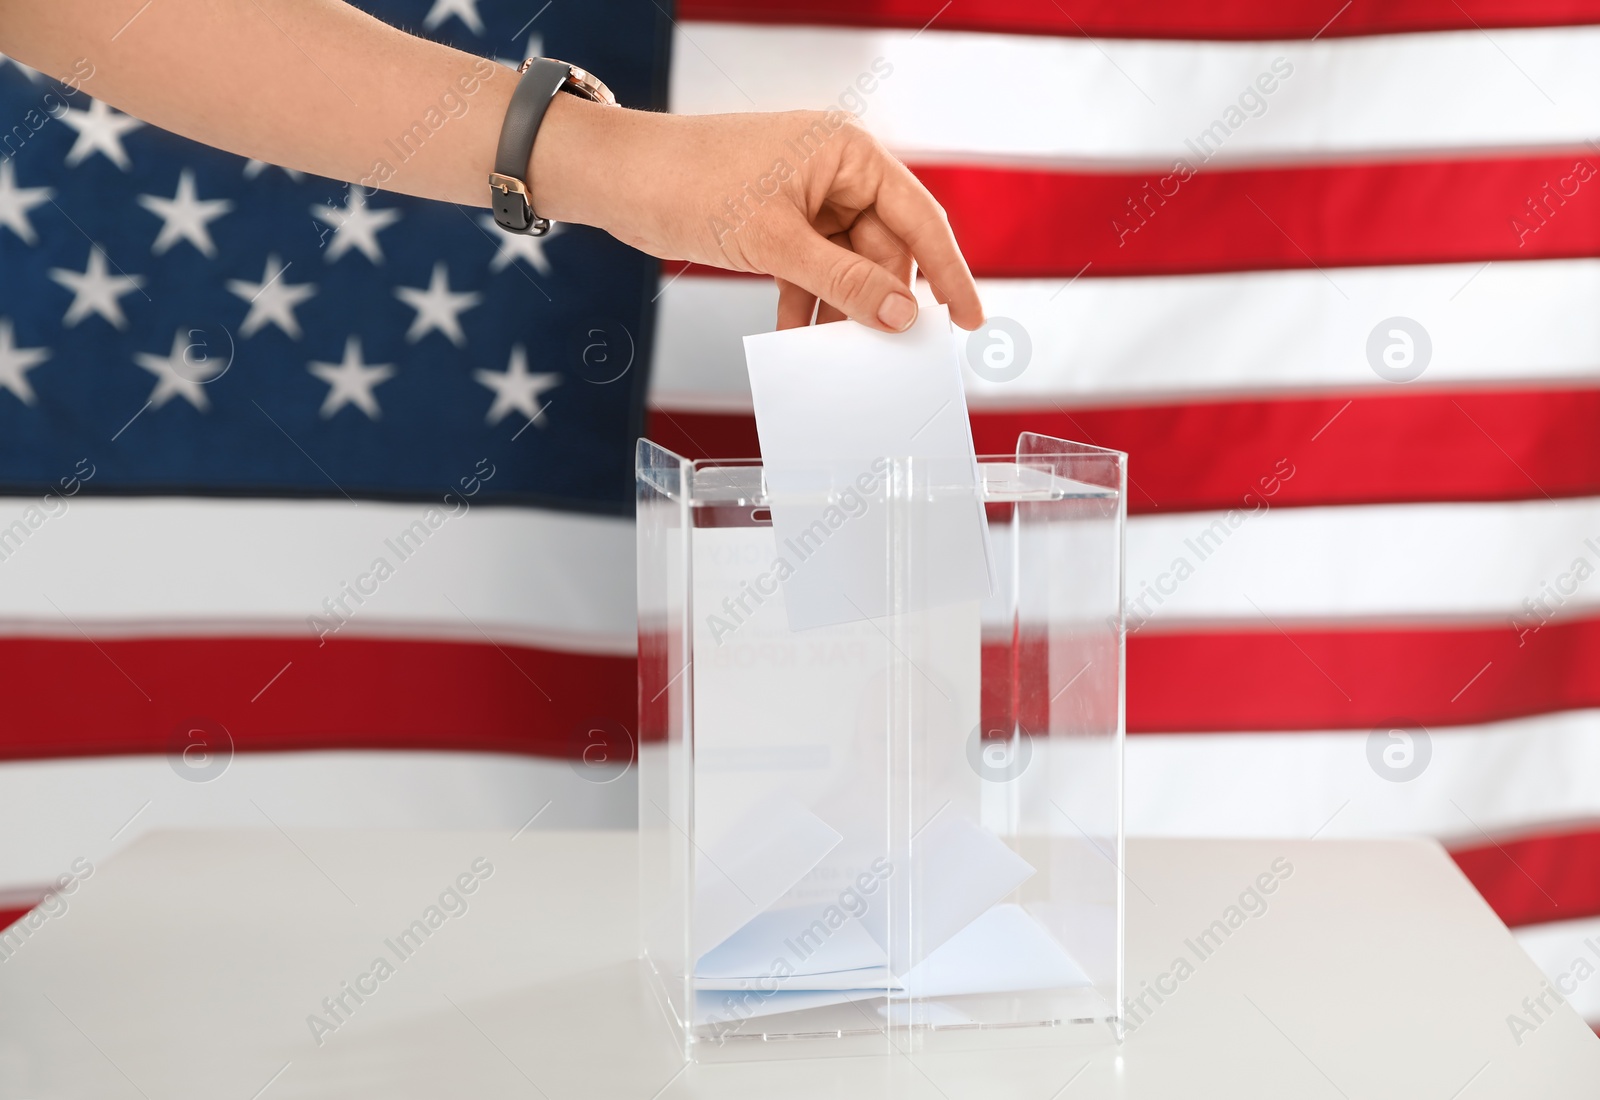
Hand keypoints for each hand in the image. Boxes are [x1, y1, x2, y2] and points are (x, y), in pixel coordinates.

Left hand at [534, 101, 984, 332]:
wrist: (620, 178)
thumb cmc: (692, 182)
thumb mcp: (775, 241)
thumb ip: (843, 280)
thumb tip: (901, 315)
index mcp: (849, 154)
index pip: (920, 218)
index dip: (950, 272)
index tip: (970, 319)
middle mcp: (836, 173)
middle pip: (885, 249)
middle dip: (886, 301)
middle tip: (896, 353)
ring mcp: (807, 201)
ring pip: (848, 267)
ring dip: (843, 310)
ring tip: (847, 356)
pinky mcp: (778, 226)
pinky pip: (811, 273)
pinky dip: (807, 306)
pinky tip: (801, 341)